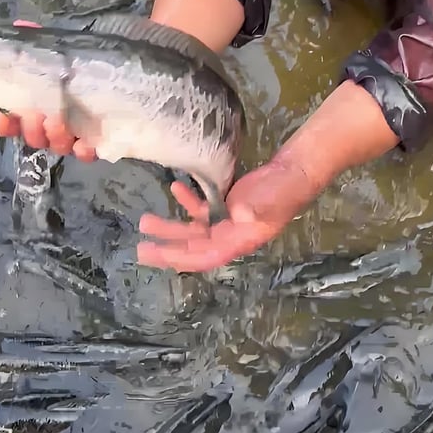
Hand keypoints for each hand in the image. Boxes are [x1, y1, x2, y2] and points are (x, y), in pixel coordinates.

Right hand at [0, 19, 96, 161]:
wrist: (145, 67)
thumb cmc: (99, 57)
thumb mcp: (70, 46)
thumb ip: (43, 40)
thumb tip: (20, 25)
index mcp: (46, 101)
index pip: (16, 119)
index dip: (5, 124)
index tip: (0, 117)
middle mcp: (60, 120)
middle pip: (36, 136)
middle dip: (31, 129)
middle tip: (36, 115)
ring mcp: (82, 133)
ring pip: (59, 145)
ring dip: (53, 137)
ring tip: (57, 123)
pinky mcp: (106, 141)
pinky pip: (91, 154)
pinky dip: (84, 150)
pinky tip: (83, 144)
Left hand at [136, 162, 298, 272]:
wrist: (292, 175)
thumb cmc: (282, 193)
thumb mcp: (269, 203)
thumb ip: (253, 210)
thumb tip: (237, 215)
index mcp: (237, 243)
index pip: (203, 256)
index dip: (179, 257)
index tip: (157, 255)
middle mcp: (227, 237)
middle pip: (191, 247)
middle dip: (166, 248)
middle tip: (140, 249)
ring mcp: (224, 222)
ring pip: (191, 230)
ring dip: (169, 227)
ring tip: (145, 222)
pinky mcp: (223, 206)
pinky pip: (200, 209)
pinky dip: (187, 201)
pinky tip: (176, 188)